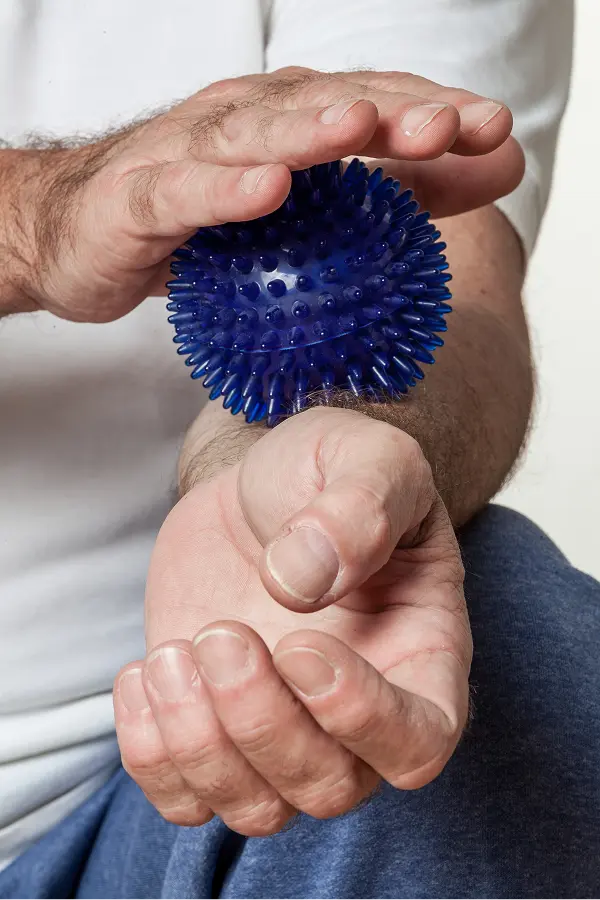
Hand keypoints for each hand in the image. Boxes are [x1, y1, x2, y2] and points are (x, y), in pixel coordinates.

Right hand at [9, 66, 521, 321]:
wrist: (76, 231)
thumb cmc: (194, 219)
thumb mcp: (300, 212)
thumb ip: (394, 192)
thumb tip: (490, 172)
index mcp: (285, 119)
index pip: (368, 102)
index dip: (430, 111)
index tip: (493, 133)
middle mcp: (242, 119)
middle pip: (321, 105)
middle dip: (390, 112)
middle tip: (452, 125)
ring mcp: (187, 152)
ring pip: (251, 133)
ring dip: (308, 131)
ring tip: (360, 131)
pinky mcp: (139, 197)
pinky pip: (183, 192)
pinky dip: (224, 191)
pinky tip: (266, 192)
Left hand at [114, 409, 471, 834]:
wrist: (261, 486)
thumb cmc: (332, 473)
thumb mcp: (370, 460)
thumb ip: (358, 511)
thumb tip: (301, 584)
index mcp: (419, 654)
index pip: (418, 741)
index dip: (362, 718)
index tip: (300, 646)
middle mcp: (357, 711)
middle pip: (328, 786)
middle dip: (261, 722)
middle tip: (220, 633)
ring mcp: (283, 725)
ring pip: (257, 809)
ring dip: (202, 744)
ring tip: (175, 654)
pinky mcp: (213, 724)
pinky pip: (185, 795)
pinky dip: (153, 755)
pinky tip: (146, 672)